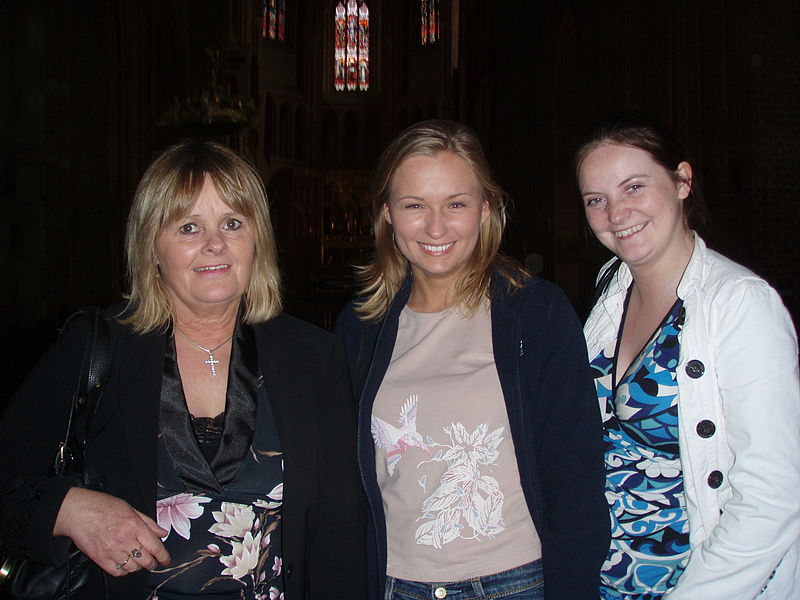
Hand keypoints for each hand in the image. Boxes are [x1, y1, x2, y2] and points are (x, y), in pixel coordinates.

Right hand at [53, 487, 170, 575]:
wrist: (78, 512)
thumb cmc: (104, 506)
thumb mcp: (131, 509)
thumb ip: (148, 523)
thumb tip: (162, 533)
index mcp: (135, 526)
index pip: (155, 546)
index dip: (163, 556)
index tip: (166, 560)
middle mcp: (125, 540)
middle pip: (146, 560)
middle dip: (152, 564)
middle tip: (152, 563)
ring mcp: (112, 551)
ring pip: (132, 568)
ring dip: (138, 567)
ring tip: (138, 562)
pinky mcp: (100, 558)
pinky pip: (117, 572)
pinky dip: (124, 571)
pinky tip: (125, 565)